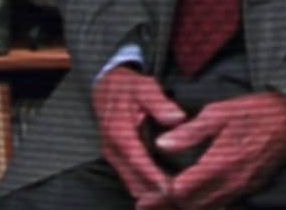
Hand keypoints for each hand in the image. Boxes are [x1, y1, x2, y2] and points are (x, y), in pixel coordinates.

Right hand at [92, 65, 187, 208]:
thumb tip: (178, 117)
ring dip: (151, 195)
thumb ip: (160, 103)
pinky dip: (146, 190)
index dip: (152, 175)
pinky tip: (165, 195)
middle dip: (155, 192)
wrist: (106, 88)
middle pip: (133, 179)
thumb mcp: (144, 87)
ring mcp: (113, 157)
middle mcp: (112, 148)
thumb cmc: (128, 88)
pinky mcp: (117, 161)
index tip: (169, 188)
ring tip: (175, 200)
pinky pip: (131, 181)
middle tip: (179, 199)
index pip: (136, 158)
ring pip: (132, 184)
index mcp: (118, 130)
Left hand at [154, 91, 285, 209]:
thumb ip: (189, 132)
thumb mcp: (219, 113)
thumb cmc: (253, 112)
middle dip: (167, 207)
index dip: (161, 196)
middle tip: (144, 205)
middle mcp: (231, 182)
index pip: (183, 190)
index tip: (144, 197)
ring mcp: (241, 188)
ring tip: (161, 206)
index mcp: (220, 162)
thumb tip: (162, 144)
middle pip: (192, 205)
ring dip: (183, 209)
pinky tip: (189, 201)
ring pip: (206, 208)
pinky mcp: (248, 189)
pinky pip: (221, 204)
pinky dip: (201, 206)